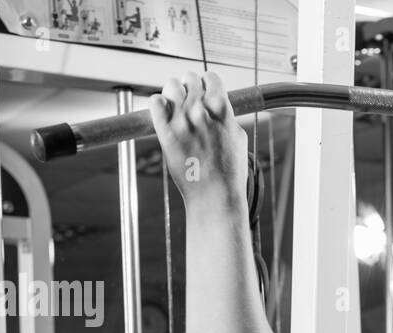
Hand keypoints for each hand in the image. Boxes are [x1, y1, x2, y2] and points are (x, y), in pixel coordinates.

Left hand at [149, 71, 248, 208]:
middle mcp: (201, 112)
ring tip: (174, 106)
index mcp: (222, 111)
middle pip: (189, 78)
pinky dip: (157, 103)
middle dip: (189, 86)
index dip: (207, 83)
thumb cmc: (229, 173)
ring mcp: (182, 122)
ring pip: (171, 86)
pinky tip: (162, 111)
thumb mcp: (238, 139)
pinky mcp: (166, 133)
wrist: (215, 196)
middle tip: (188, 100)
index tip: (204, 91)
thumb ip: (227, 117)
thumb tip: (219, 106)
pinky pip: (154, 102)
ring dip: (172, 92)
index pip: (211, 78)